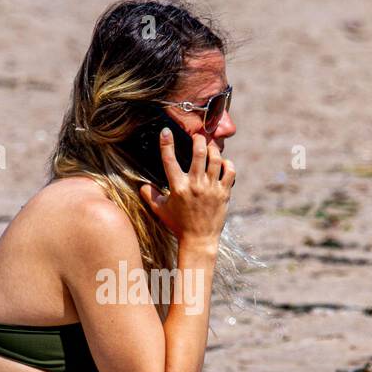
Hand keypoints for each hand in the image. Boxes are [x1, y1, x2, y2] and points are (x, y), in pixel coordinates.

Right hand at [139, 128, 234, 242]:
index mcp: (178, 187)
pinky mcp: (224, 192)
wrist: (199, 240)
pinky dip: (227, 163)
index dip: (166, 143)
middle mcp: (195, 185)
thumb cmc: (178, 225)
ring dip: (213, 148)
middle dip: (198, 139)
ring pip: (215, 159)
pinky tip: (223, 163)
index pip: (169, 160)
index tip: (166, 131)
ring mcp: (211, 188)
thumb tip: (142, 186)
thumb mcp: (161, 211)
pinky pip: (230, 171)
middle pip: (198, 153)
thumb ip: (150, 196)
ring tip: (210, 146)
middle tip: (198, 135)